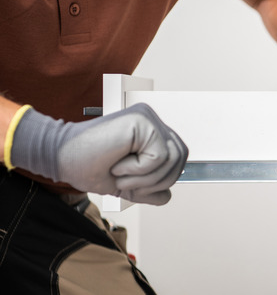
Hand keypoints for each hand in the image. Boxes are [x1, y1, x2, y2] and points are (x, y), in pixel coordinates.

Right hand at [7, 103, 187, 204]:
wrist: (59, 158)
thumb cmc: (87, 166)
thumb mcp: (124, 184)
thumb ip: (147, 189)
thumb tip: (167, 196)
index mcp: (150, 132)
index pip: (178, 158)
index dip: (161, 180)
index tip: (131, 185)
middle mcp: (152, 121)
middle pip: (181, 158)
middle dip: (157, 182)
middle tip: (126, 183)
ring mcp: (148, 117)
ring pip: (173, 158)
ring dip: (146, 178)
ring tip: (120, 174)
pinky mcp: (142, 120)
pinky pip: (159, 156)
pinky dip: (138, 170)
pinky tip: (117, 164)